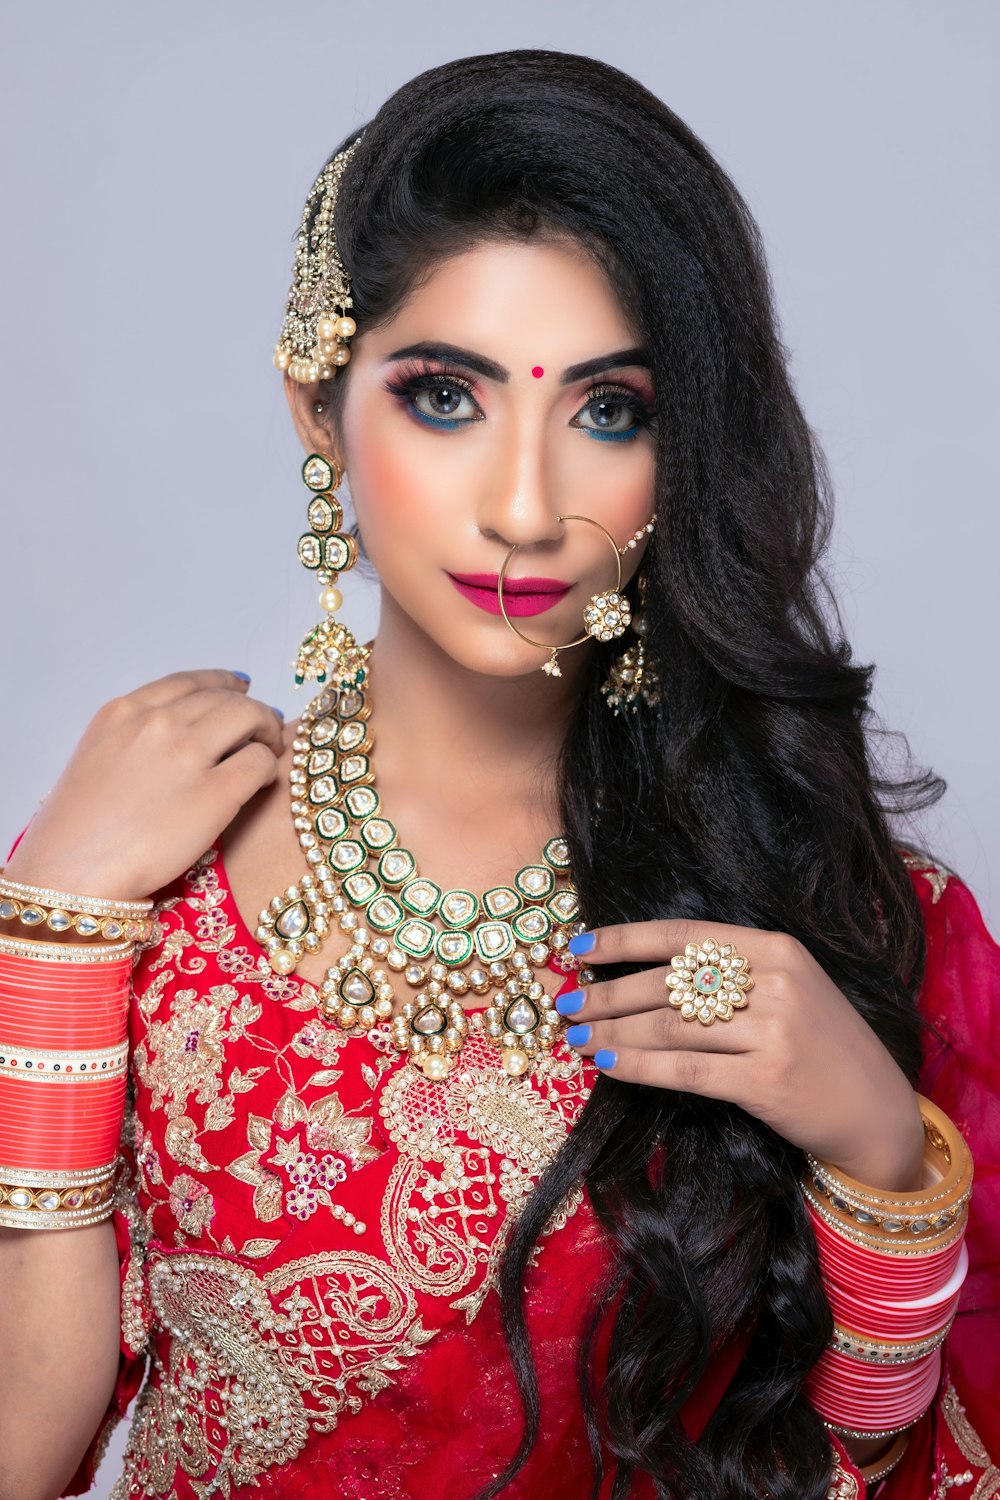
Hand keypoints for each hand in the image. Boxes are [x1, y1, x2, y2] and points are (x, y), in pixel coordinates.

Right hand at [4, 669, 284, 900]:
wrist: (70, 875)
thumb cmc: (77, 830)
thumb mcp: (97, 756)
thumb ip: (135, 735)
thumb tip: (182, 732)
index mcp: (123, 712)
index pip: (189, 682)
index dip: (222, 683)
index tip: (240, 689)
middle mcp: (157, 723)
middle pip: (225, 698)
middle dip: (251, 709)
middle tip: (265, 727)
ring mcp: (187, 755)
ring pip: (250, 718)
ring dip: (267, 730)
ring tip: (271, 748)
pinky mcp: (216, 793)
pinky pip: (260, 763)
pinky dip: (268, 766)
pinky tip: (262, 781)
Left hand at [560, 920, 924, 1191]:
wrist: (878, 1112)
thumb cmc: (823, 1048)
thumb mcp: (789, 990)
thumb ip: (731, 976)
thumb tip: (643, 977)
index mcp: (776, 948)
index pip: (683, 934)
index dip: (624, 940)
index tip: (579, 949)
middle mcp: (774, 982)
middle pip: (667, 982)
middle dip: (607, 994)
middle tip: (566, 1004)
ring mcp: (773, 1031)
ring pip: (668, 1026)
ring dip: (614, 1032)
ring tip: (580, 1038)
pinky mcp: (766, 1080)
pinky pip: (685, 1070)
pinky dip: (640, 1067)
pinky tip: (611, 1066)